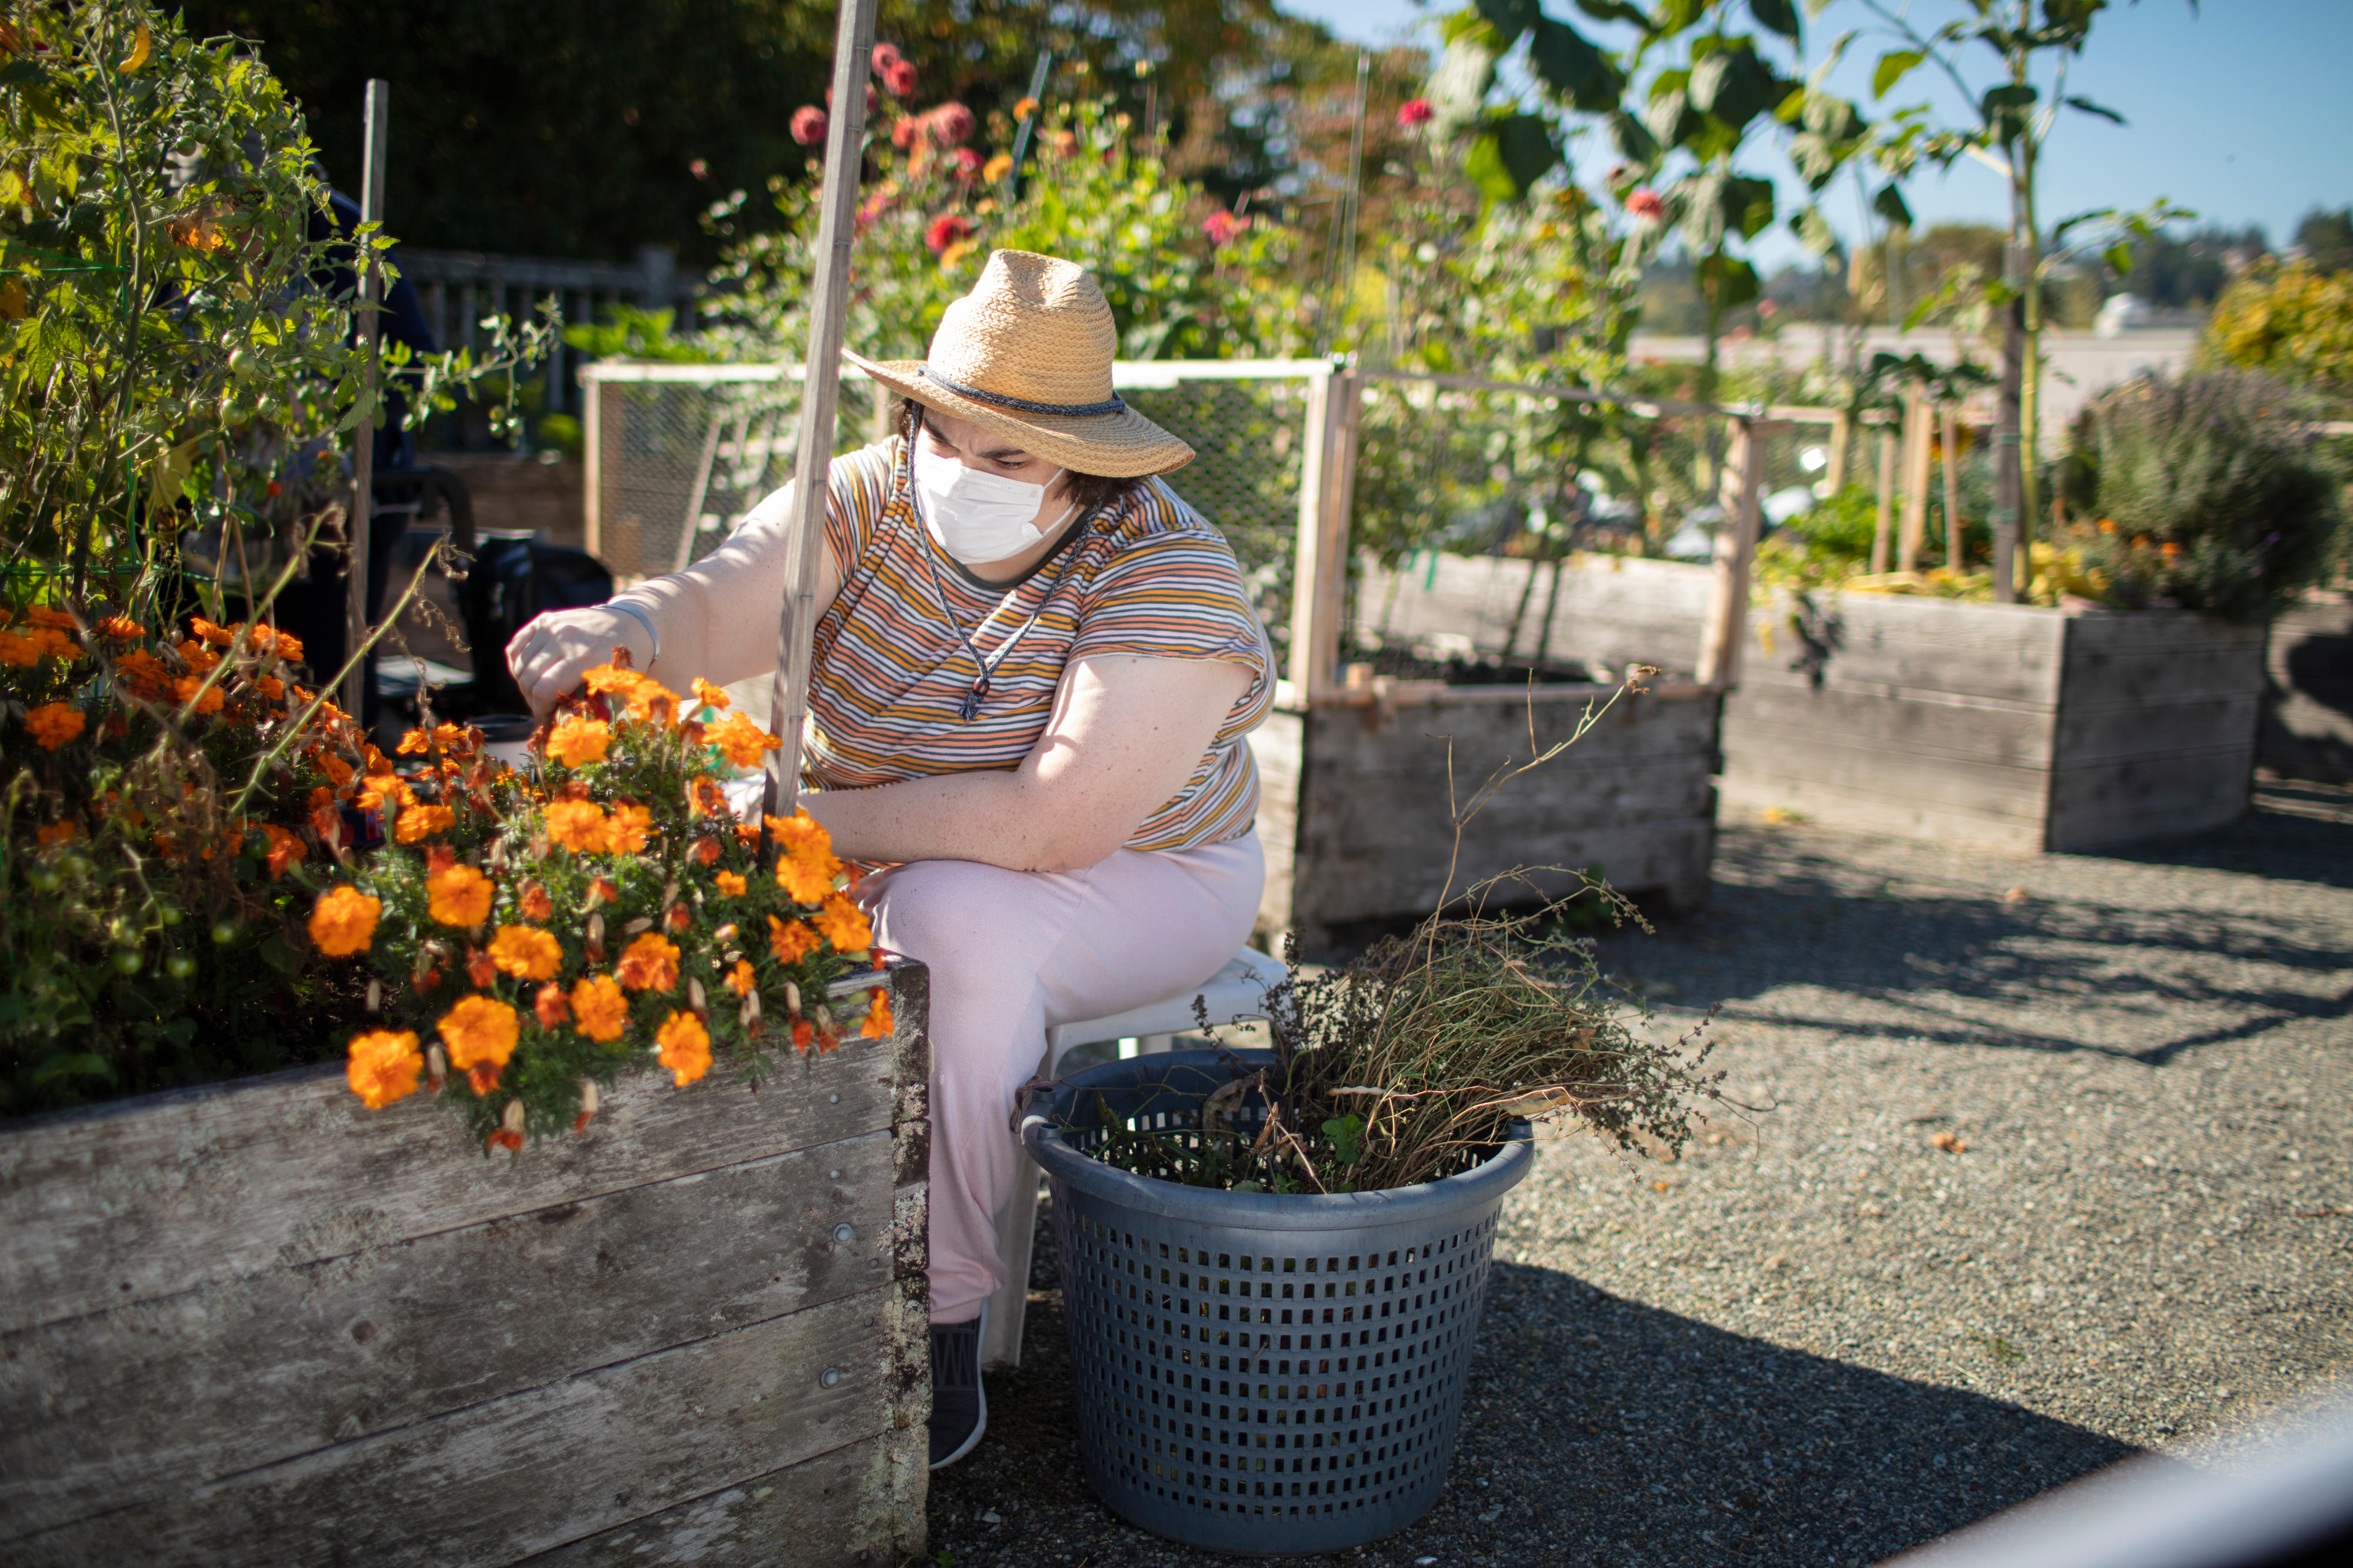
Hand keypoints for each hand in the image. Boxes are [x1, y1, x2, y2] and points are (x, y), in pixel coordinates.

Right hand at [506, 606, 651, 719]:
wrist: (631, 622)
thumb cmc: (627, 659)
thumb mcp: (622, 686)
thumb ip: (601, 709)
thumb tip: (576, 732)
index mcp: (584, 658)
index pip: (544, 690)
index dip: (540, 711)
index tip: (546, 721)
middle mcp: (564, 638)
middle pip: (528, 679)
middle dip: (532, 701)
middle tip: (543, 710)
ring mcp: (552, 626)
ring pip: (520, 664)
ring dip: (524, 684)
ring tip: (539, 694)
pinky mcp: (545, 619)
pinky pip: (516, 646)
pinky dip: (517, 664)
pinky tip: (530, 674)